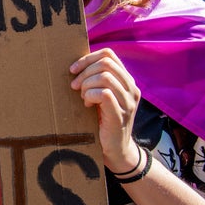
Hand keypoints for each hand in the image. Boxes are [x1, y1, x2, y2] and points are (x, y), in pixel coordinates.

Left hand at [70, 48, 141, 172]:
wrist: (115, 150)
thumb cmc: (102, 121)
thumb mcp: (100, 96)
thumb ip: (95, 80)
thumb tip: (75, 65)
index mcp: (126, 80)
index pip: (109, 54)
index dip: (87, 58)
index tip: (72, 70)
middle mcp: (131, 88)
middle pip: (106, 63)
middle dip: (85, 72)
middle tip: (74, 87)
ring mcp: (128, 102)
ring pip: (105, 76)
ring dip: (87, 85)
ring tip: (83, 98)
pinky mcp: (120, 114)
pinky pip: (104, 93)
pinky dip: (90, 96)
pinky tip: (88, 105)